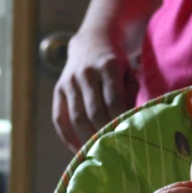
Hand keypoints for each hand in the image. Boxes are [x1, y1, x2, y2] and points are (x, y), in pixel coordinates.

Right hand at [52, 30, 135, 152]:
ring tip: (98, 153)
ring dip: (88, 138)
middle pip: (95, 112)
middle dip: (105, 133)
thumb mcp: (129, 71)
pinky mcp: (58, 89)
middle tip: (116, 150)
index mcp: (108, 66)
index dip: (120, 121)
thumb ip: (131, 93)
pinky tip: (77, 150)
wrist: (92, 39)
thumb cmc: (118, 62)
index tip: (128, 137)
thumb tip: (132, 122)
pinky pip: (59, 118)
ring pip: (77, 118)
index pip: (114, 101)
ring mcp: (69, 81)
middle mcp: (86, 73)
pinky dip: (68, 137)